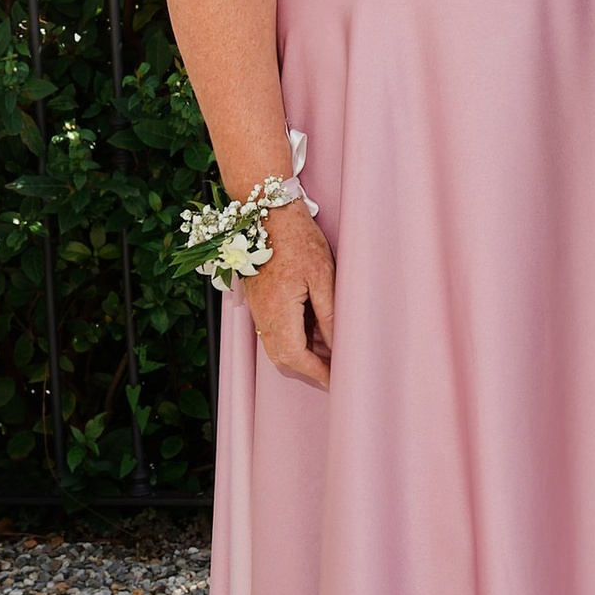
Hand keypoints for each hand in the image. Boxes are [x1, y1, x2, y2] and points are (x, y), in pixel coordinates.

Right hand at [244, 202, 335, 390]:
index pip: (296, 356)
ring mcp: (257, 309)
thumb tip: (337, 345)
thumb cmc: (299, 240)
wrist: (269, 214)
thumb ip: (329, 314)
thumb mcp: (323, 276)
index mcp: (278, 310)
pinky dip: (292, 340)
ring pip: (276, 346)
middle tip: (336, 371)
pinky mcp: (258, 301)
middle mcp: (262, 315)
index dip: (317, 372)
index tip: (337, 380)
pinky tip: (312, 333)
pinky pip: (272, 332)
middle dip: (309, 368)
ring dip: (300, 355)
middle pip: (282, 357)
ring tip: (329, 354)